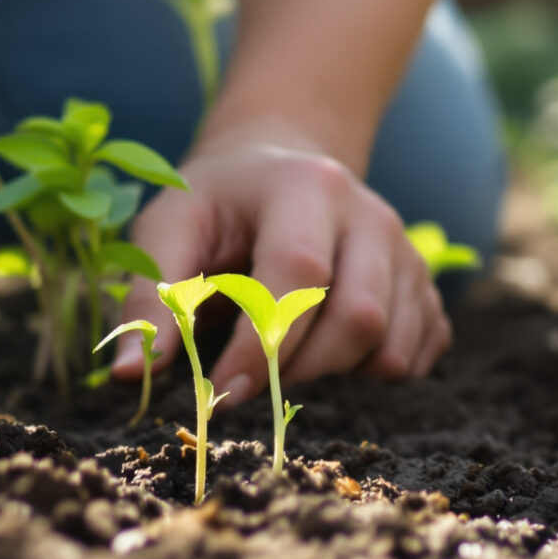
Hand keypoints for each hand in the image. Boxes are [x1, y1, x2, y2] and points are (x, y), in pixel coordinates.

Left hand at [109, 117, 448, 405]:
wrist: (279, 165)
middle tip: (246, 374)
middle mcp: (371, 213)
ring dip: (332, 374)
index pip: (298, 275)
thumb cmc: (215, 204)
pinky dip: (372, 372)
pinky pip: (417, 354)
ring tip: (284, 353)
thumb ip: (150, 298)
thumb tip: (132, 374)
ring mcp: (407, 250)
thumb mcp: (167, 229)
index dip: (262, 345)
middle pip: (357, 317)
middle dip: (296, 368)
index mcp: (306, 186)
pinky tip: (328, 349)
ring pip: (389, 345)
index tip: (219, 393)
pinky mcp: (425, 285)